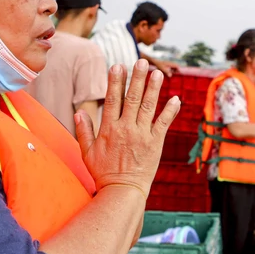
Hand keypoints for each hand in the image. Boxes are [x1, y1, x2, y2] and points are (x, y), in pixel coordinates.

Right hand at [75, 59, 180, 196]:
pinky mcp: (155, 144)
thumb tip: (78, 113)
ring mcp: (142, 135)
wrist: (122, 191)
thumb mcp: (87, 152)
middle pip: (132, 98)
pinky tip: (176, 98)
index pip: (112, 99)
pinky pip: (164, 123)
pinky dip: (171, 111)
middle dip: (137, 78)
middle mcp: (126, 129)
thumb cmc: (103, 173)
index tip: (118, 66)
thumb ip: (83, 131)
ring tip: (157, 73)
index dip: (116, 81)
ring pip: (148, 107)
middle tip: (141, 62)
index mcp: (109, 129)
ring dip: (153, 89)